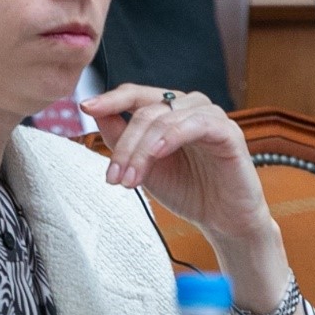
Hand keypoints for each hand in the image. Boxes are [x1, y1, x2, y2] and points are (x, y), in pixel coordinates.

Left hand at [82, 86, 272, 245]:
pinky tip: (158, 152)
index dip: (110, 99)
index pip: (135, 95)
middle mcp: (190, 106)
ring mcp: (210, 116)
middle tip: (114, 178)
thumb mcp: (144, 166)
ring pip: (164, 119)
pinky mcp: (228, 132)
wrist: (222, 220)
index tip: (86, 107)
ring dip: (141, 151)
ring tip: (131, 181)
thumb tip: (94, 112)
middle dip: (124, 147)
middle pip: (145, 111)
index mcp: (169, 110)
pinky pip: (196, 124)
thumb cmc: (187, 190)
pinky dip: (172, 136)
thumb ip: (121, 138)